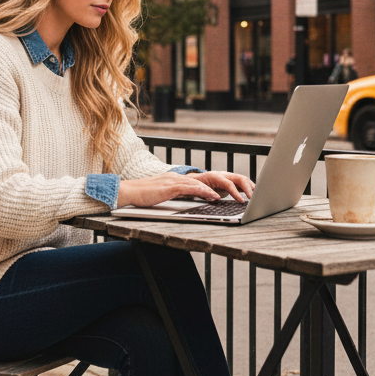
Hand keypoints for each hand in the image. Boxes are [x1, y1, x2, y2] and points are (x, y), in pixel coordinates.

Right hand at [117, 171, 253, 207]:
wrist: (128, 192)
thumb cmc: (145, 196)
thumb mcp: (167, 195)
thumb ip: (181, 195)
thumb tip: (195, 198)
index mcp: (182, 179)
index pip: (208, 179)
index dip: (226, 184)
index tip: (241, 190)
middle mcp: (181, 177)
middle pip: (212, 177)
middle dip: (231, 183)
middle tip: (247, 192)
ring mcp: (176, 180)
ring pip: (205, 182)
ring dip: (222, 188)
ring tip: (237, 196)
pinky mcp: (170, 187)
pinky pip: (191, 188)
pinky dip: (204, 192)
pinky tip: (214, 197)